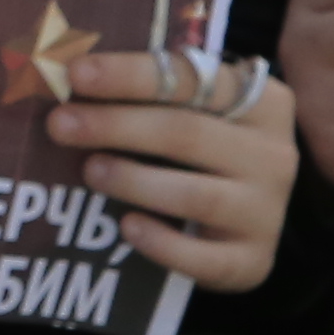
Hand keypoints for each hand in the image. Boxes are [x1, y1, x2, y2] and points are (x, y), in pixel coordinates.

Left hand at [55, 46, 295, 293]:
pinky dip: (162, 243)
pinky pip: (204, 257)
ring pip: (197, 195)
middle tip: (60, 125)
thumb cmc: (203, 150)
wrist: (243, 218)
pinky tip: (127, 227)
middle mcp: (273, 154)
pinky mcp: (253, 260)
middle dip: (117, 126)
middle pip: (188, 133)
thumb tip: (67, 75)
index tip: (74, 74)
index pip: (191, 79)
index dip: (129, 74)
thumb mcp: (191, 110)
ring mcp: (266, 211)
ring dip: (135, 181)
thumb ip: (150, 90)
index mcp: (261, 101)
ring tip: (90, 171)